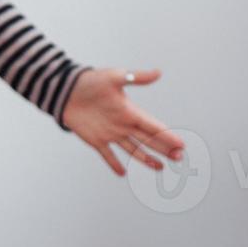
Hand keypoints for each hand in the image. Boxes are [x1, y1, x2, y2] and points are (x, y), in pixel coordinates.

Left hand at [62, 67, 183, 176]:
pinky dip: (114, 163)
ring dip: (146, 159)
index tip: (182, 145)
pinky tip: (122, 173)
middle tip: (179, 158)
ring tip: (160, 167)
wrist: (66, 90)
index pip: (153, 126)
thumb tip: (159, 73)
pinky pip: (107, 154)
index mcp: (130, 111)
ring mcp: (110, 133)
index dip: (167, 135)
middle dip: (164, 148)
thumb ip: (136, 78)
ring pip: (133, 149)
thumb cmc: (91, 81)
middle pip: (148, 140)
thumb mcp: (114, 77)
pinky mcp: (95, 139)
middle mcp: (123, 124)